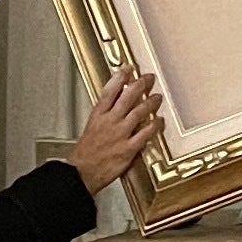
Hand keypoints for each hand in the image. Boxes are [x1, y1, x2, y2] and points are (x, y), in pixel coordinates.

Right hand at [66, 67, 162, 195]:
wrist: (81, 173)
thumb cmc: (85, 154)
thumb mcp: (91, 128)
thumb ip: (103, 115)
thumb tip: (114, 105)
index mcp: (98, 116)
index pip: (109, 90)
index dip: (120, 77)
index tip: (127, 69)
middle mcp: (109, 122)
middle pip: (127, 97)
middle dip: (140, 85)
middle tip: (149, 78)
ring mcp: (120, 134)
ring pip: (138, 112)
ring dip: (150, 102)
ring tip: (157, 97)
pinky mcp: (128, 148)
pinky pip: (145, 134)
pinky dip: (154, 126)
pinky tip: (160, 121)